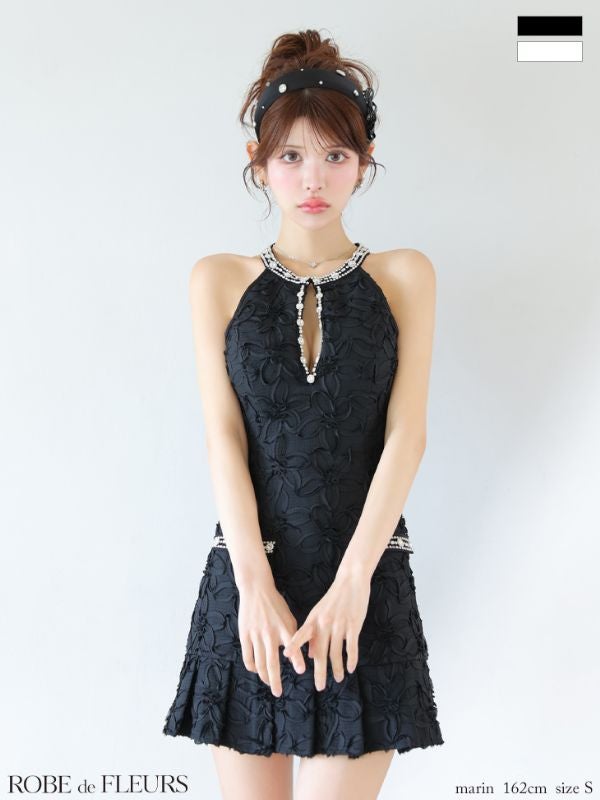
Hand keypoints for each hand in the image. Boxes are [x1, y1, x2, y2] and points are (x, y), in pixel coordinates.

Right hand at [238, 582, 301, 696]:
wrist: (256, 590)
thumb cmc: (276, 605)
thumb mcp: (288, 617)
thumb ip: (293, 635)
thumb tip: (298, 654)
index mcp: (284, 628)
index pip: (292, 646)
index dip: (296, 658)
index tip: (301, 671)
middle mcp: (270, 633)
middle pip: (272, 662)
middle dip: (275, 680)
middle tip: (278, 693)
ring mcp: (256, 635)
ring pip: (259, 662)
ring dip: (264, 676)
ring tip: (268, 684)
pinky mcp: (245, 634)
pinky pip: (247, 656)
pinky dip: (251, 666)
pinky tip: (256, 671)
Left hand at [282, 571, 370, 690]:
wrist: (350, 580)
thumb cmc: (334, 599)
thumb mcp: (319, 613)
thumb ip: (313, 633)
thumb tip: (311, 655)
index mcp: (313, 620)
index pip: (301, 636)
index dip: (294, 647)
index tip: (287, 658)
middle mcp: (324, 623)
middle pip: (321, 653)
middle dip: (319, 672)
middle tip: (320, 687)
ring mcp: (339, 624)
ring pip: (337, 653)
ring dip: (337, 668)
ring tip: (338, 678)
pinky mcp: (353, 625)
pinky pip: (351, 647)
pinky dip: (351, 659)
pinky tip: (351, 668)